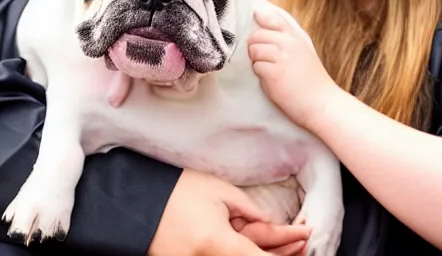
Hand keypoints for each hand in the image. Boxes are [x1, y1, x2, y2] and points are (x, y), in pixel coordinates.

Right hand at [148, 169, 310, 255]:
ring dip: (263, 254)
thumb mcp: (219, 192)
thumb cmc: (176, 192)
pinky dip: (241, 252)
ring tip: (287, 246)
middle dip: (281, 255)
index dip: (288, 252)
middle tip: (302, 242)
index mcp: (219, 245)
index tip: (305, 240)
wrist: (136, 202)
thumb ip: (251, 212)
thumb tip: (273, 227)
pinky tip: (256, 246)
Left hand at [248, 8, 336, 128]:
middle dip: (255, 46)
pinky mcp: (275, 73)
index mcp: (297, 37)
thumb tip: (262, 18)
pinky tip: (273, 81)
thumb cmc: (311, 80)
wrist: (322, 103)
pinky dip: (260, 75)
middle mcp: (290, 44)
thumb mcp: (304, 51)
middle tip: (265, 59)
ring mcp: (282, 57)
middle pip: (257, 35)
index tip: (257, 23)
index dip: (261, 20)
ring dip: (256, 61)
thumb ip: (287, 37)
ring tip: (270, 70)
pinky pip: (256, 67)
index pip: (274, 19)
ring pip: (254, 50)